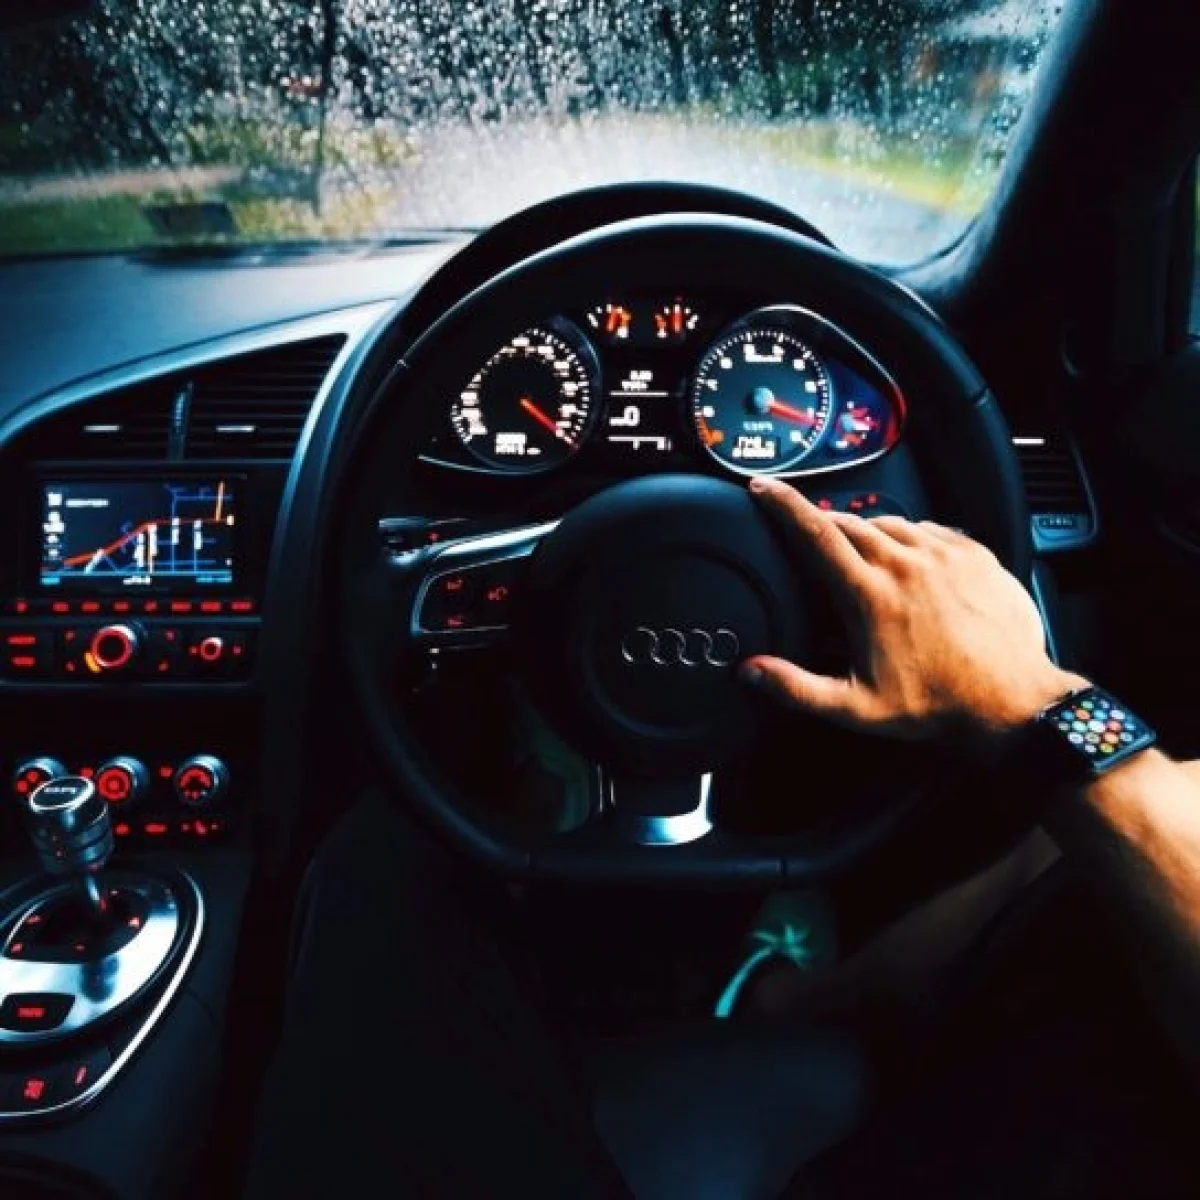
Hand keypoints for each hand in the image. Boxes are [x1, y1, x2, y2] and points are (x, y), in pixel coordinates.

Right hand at [741, 478, 1086, 744]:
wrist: (1014, 702)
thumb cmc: (938, 705)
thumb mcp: (857, 708)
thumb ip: (797, 688)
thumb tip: (751, 672)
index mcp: (870, 594)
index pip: (816, 533)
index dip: (784, 504)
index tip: (764, 487)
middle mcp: (905, 564)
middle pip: (849, 522)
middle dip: (824, 525)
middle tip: (815, 543)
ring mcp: (943, 555)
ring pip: (889, 521)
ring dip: (867, 532)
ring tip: (863, 558)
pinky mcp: (974, 554)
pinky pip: (930, 529)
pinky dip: (910, 537)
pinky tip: (908, 561)